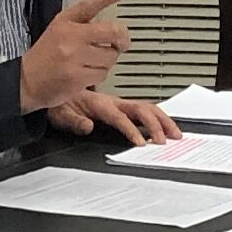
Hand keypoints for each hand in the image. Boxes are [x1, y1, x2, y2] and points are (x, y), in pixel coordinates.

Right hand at [17, 0, 131, 109]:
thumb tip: (114, 22)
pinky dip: (98, 76)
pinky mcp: (76, 77)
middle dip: (121, 40)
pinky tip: (86, 75)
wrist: (26, 81)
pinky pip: (102, 74)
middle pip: (112, 33)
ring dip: (106, 62)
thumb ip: (82, 23)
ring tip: (91, 63)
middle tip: (120, 44)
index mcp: (65, 22)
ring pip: (110, 57)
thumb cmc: (46, 55)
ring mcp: (74, 58)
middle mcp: (70, 37)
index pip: (90, 5)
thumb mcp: (58, 29)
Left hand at [42, 88, 172, 144]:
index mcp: (99, 104)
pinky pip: (144, 109)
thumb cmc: (59, 102)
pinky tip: (166, 126)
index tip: (142, 143)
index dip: (132, 130)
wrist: (56, 88)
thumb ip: (73, 121)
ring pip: (147, 107)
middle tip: (165, 140)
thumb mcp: (60, 113)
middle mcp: (113, 102)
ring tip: (175, 133)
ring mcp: (119, 103)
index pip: (120, 118)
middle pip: (141, 109)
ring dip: (163, 120)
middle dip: (156, 124)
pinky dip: (158, 117)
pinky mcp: (121, 106)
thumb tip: (87, 126)